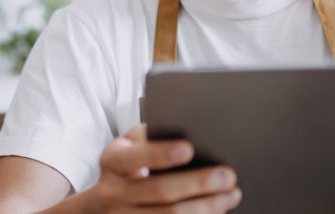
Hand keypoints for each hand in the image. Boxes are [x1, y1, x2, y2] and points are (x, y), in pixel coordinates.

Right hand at [85, 124, 241, 212]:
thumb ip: (151, 136)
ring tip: (231, 195)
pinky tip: (217, 211)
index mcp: (112, 161)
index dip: (161, 154)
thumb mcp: (130, 146)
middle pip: (160, 191)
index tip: (189, 149)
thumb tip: (189, 129)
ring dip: (206, 207)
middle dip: (199, 183)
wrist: (103, 204)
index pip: (135, 158)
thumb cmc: (129, 167)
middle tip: (228, 176)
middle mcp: (112, 192)